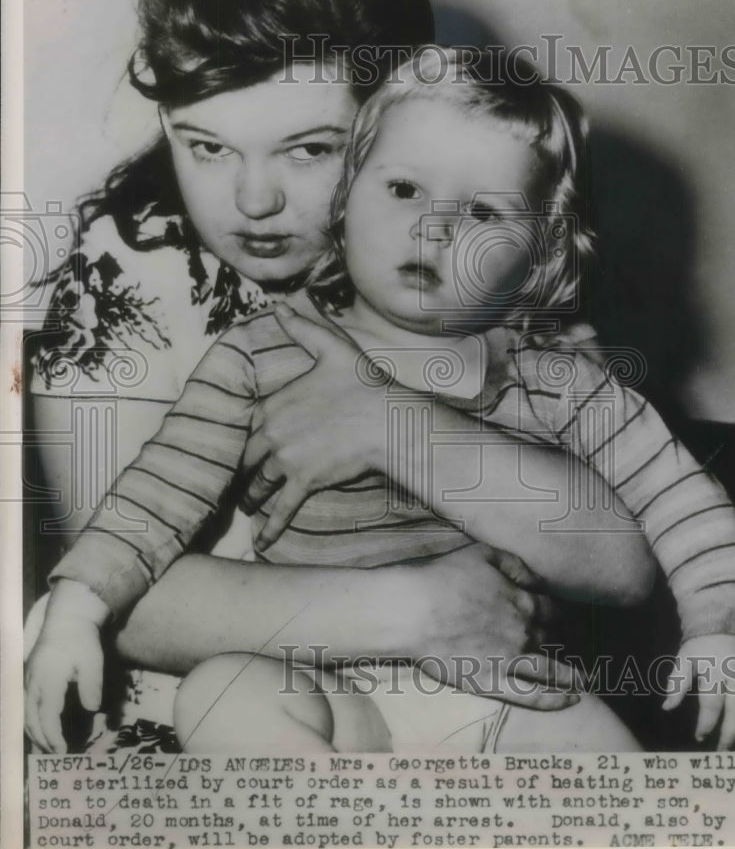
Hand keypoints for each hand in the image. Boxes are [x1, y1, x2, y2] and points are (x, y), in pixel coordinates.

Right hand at [24, 581, 107, 752]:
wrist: (67, 619)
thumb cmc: (82, 640)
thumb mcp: (93, 660)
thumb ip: (92, 685)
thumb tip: (92, 709)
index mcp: (49, 679)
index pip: (47, 716)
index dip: (53, 736)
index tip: (63, 751)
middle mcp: (33, 682)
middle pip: (32, 719)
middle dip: (43, 740)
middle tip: (57, 755)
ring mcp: (28, 680)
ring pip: (24, 714)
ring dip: (34, 733)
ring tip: (47, 748)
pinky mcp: (28, 678)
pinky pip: (24, 706)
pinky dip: (29, 721)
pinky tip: (38, 730)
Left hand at [242, 303, 389, 544]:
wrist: (387, 419)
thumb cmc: (362, 383)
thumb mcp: (330, 347)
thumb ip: (302, 328)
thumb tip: (280, 305)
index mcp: (272, 405)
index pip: (244, 429)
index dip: (238, 442)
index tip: (232, 452)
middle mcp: (272, 435)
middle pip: (245, 461)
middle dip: (239, 474)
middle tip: (233, 484)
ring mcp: (287, 461)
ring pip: (258, 486)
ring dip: (251, 499)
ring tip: (248, 508)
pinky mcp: (305, 482)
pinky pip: (281, 509)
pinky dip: (270, 528)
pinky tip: (261, 543)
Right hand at [411, 544, 579, 710]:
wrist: (411, 609)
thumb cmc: (441, 577)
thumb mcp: (481, 554)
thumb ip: (514, 564)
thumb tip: (536, 579)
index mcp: (522, 599)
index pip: (554, 608)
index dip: (562, 614)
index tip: (569, 619)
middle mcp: (523, 631)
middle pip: (555, 637)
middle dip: (568, 641)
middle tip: (576, 647)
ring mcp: (509, 660)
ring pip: (552, 669)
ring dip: (573, 674)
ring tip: (586, 679)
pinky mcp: (491, 682)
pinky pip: (531, 696)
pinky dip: (555, 699)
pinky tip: (571, 699)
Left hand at [662, 634, 734, 749]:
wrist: (725, 625)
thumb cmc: (701, 646)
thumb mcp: (685, 659)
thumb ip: (677, 683)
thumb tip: (666, 707)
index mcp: (716, 672)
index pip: (711, 705)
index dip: (705, 724)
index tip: (699, 738)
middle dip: (729, 735)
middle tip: (721, 751)